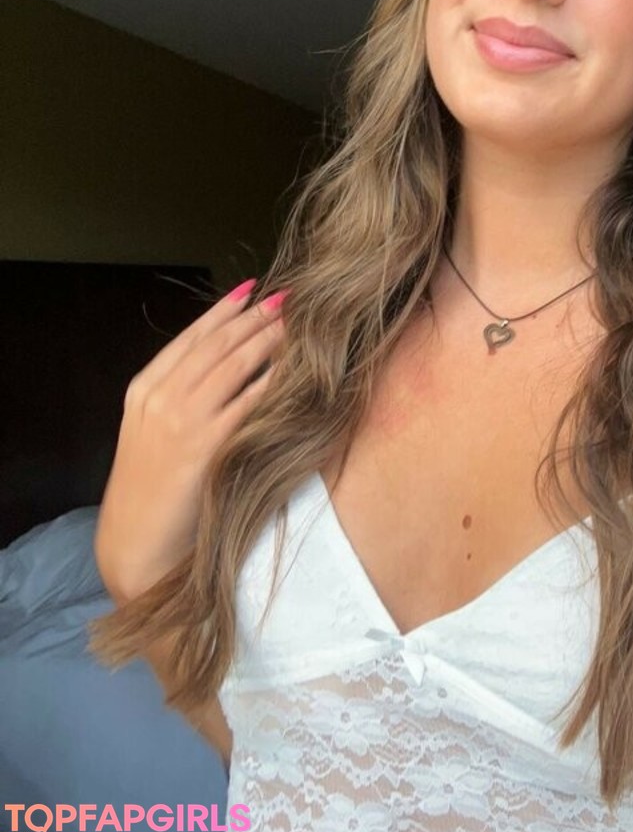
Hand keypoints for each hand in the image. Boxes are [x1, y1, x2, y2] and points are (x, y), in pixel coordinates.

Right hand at [93, 279, 286, 602]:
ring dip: (269, 338)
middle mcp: (161, 397)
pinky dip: (273, 378)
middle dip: (255, 316)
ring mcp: (183, 420)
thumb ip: (177, 394)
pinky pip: (249, 400)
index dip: (224, 309)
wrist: (135, 543)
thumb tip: (224, 361)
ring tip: (297, 321)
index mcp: (144, 388)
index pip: (191, 336)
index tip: (252, 288)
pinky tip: (294, 366)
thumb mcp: (149, 430)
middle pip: (218, 343)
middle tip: (288, 297)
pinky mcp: (207, 445)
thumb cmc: (150, 488)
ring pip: (235, 363)